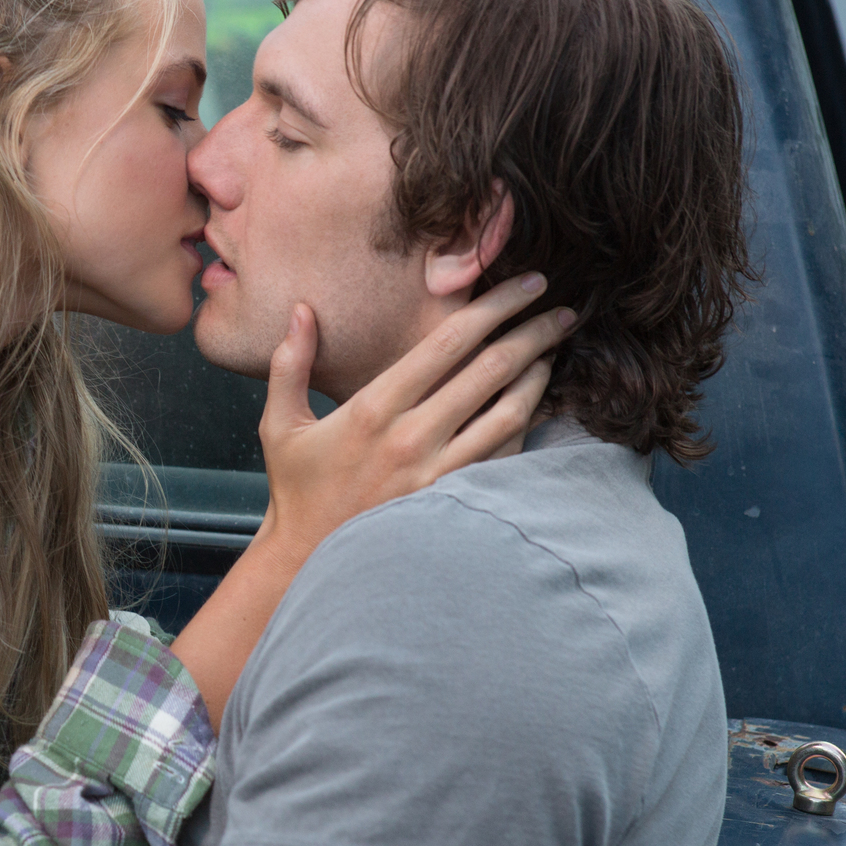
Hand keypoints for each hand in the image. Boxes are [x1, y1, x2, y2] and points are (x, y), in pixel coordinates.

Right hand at [257, 273, 571, 565]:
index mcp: (373, 409)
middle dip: (535, 331)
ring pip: (510, 412)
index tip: (527, 284)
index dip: (495, 306)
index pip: (448, 342)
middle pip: (491, 369)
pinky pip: (506, 454)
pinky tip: (538, 403)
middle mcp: (412, 438)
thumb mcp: (280, 424)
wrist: (308, 562)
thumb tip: (301, 310)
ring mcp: (438, 474)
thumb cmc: (298, 490)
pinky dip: (528, 423)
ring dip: (539, 375)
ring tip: (554, 351)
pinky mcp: (454, 502)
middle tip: (564, 311)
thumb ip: (291, 363)